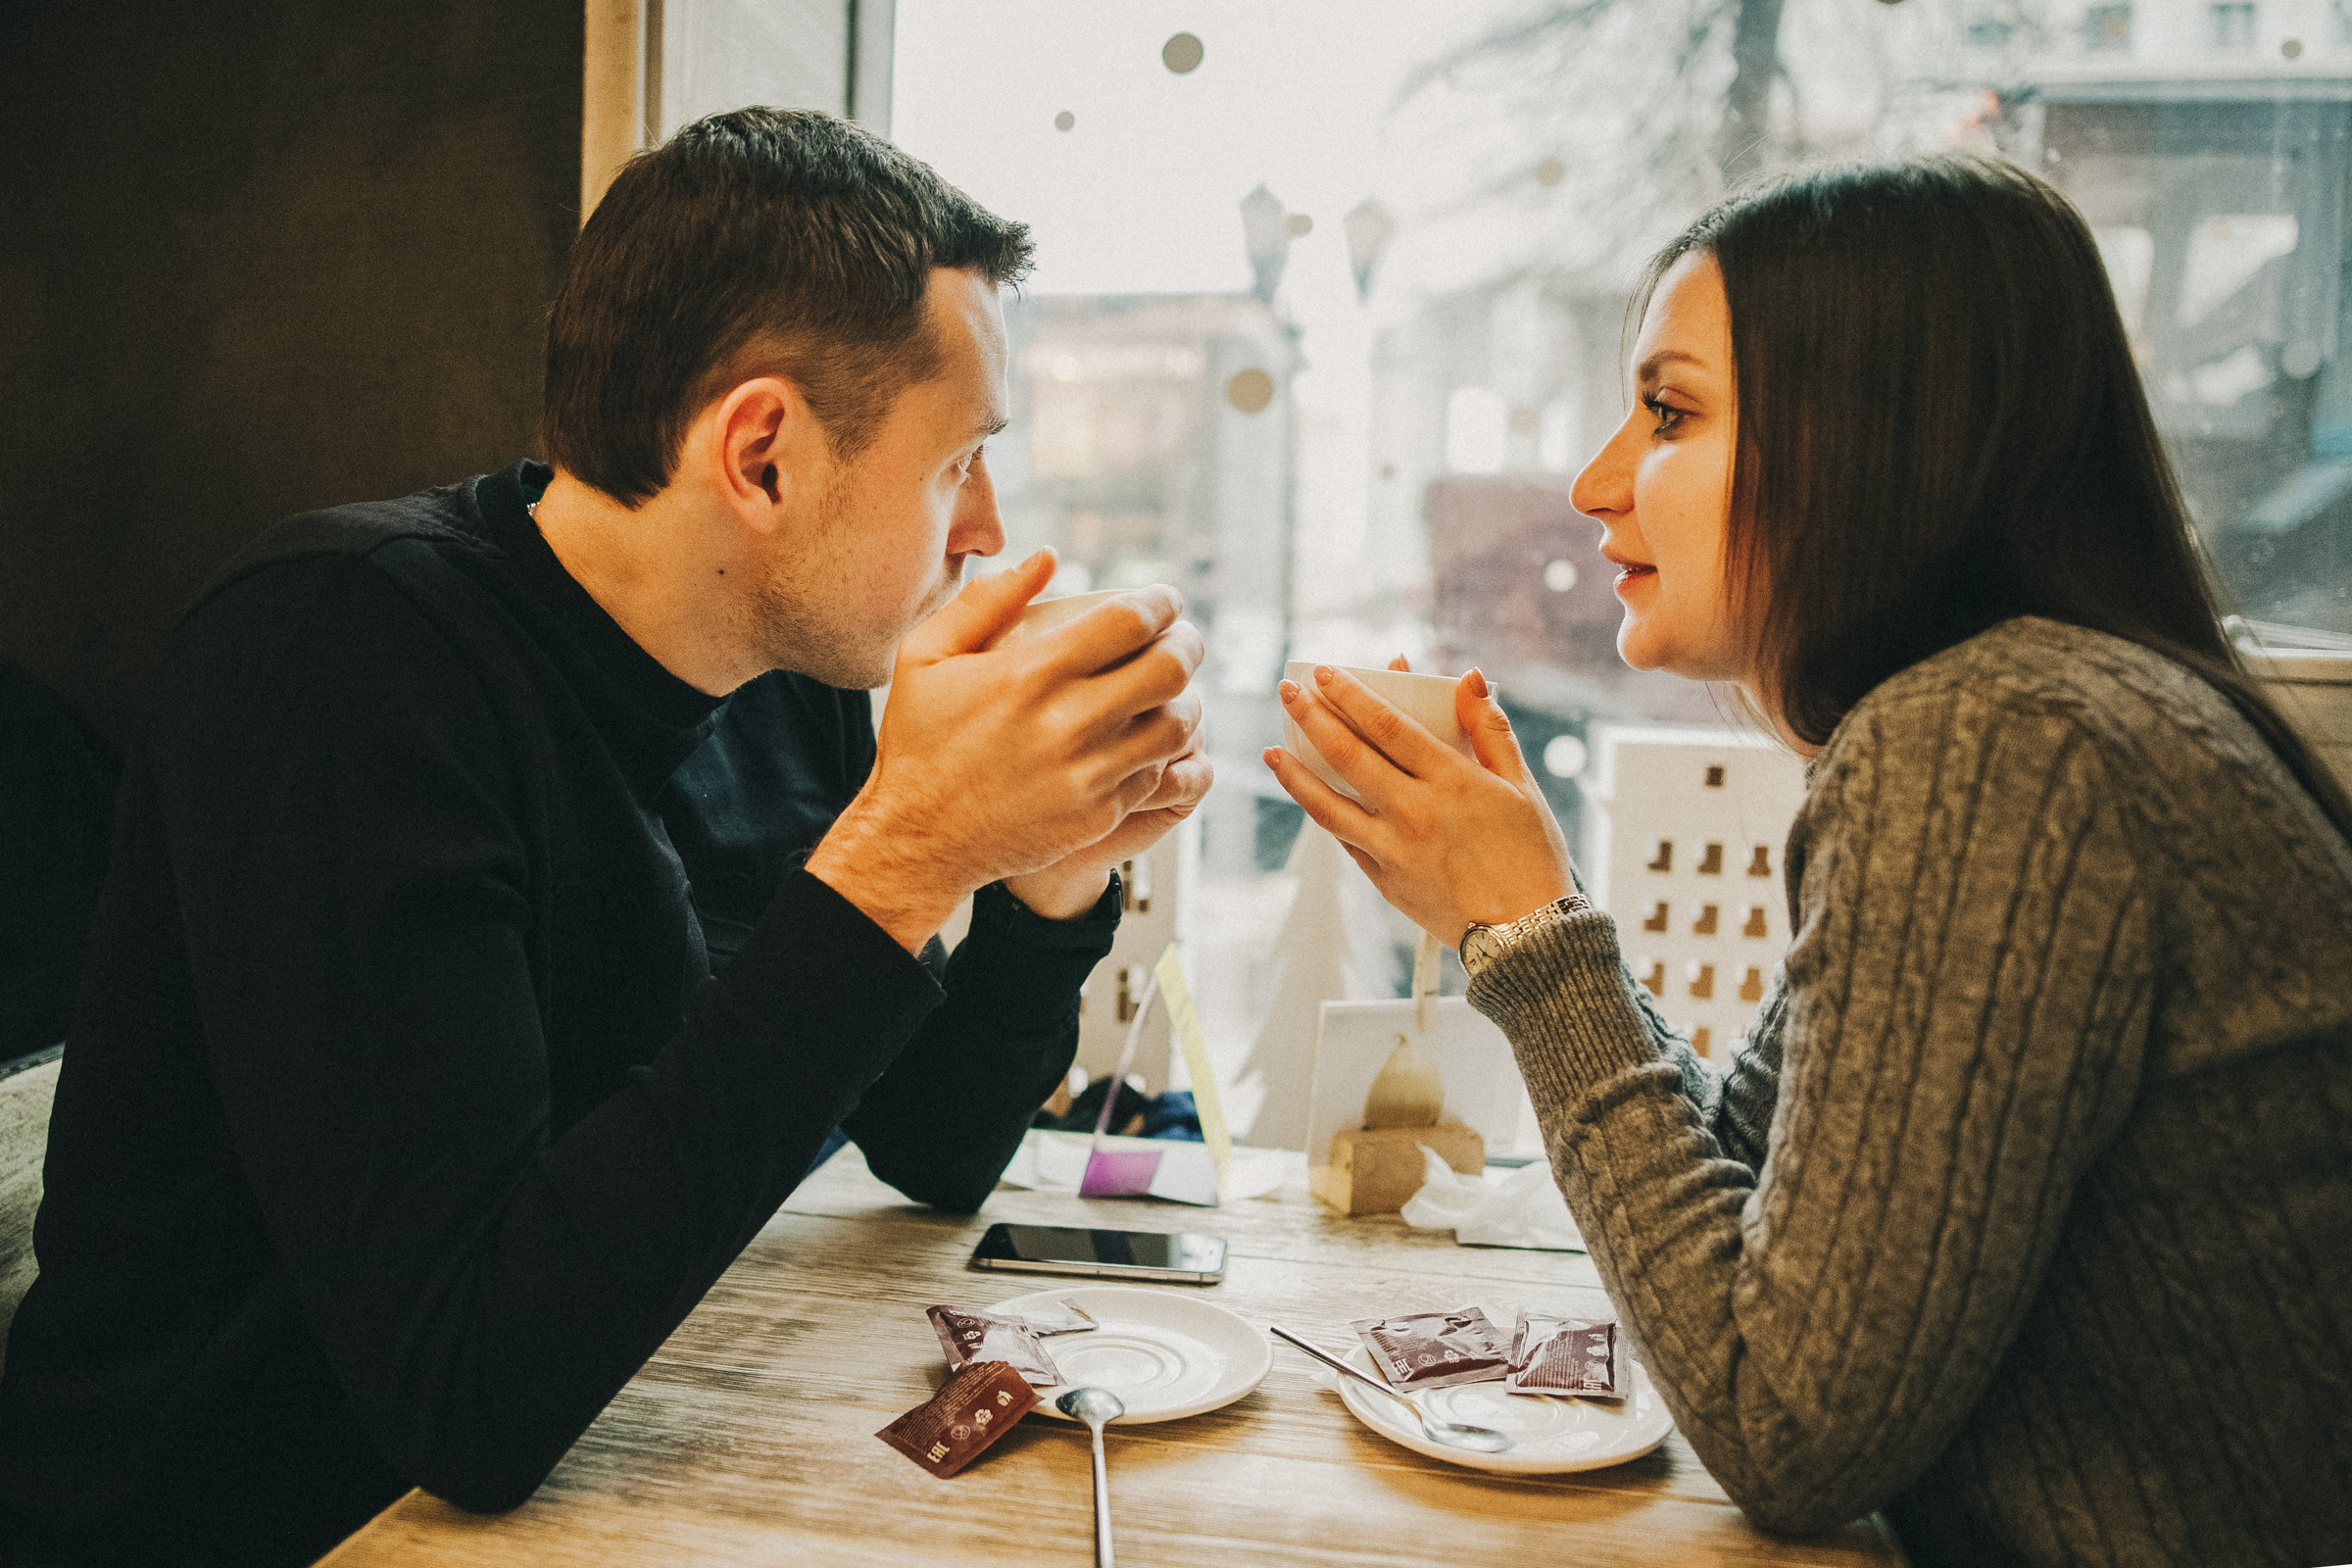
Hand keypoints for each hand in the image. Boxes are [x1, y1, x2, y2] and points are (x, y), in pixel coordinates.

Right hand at [808, 551, 1206, 950]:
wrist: (918, 839)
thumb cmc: (918, 741)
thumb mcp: (926, 656)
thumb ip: (986, 600)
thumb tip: (1047, 557)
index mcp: (1028, 674)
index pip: (1129, 621)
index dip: (1161, 602)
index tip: (1165, 600)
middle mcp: (1066, 724)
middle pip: (1168, 668)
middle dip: (1187, 642)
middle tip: (1182, 637)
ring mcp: (1087, 775)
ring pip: (1176, 724)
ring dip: (1186, 697)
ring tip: (1175, 686)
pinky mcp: (1098, 815)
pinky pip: (1157, 772)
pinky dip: (1163, 749)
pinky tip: (1148, 734)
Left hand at [1262, 660, 1573, 947]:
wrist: (1526, 937)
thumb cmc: (1531, 857)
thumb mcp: (1522, 787)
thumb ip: (1490, 729)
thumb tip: (1469, 678)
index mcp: (1452, 782)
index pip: (1388, 725)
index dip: (1352, 695)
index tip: (1324, 673)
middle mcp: (1414, 812)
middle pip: (1348, 756)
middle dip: (1312, 718)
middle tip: (1287, 692)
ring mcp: (1393, 850)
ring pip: (1329, 805)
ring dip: (1295, 774)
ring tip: (1271, 751)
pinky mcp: (1384, 880)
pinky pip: (1345, 840)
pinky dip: (1323, 814)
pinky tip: (1309, 796)